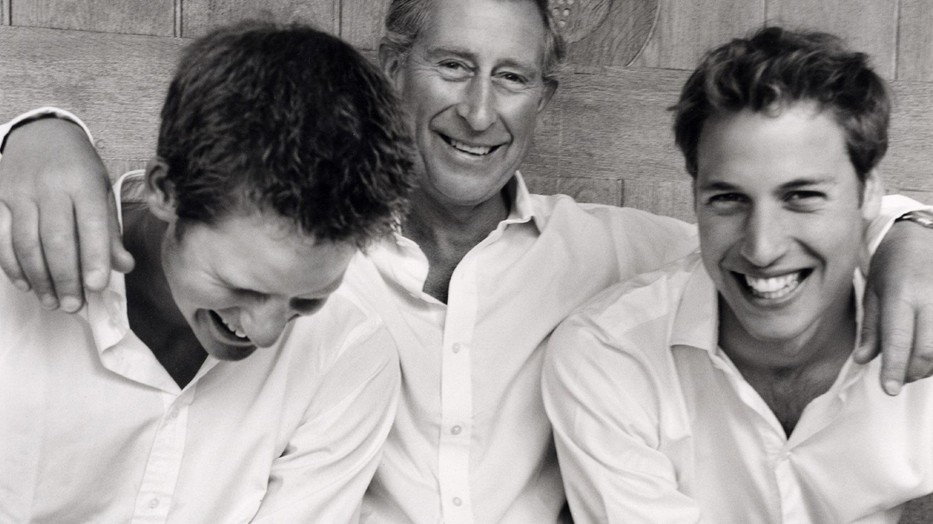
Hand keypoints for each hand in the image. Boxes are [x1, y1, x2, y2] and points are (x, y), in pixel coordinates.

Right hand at [0, 117, 132, 311]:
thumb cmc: (79, 168)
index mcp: (83, 182)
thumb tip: (124, 266)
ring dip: (39, 278)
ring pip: (25, 242)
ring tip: (53, 302)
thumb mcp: (102, 191)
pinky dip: (12, 266)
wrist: (41, 133)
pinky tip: (26, 285)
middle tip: (74, 305)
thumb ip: (109, 230)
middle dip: (65, 277)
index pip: (91, 223)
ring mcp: (17, 191)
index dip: (94, 257)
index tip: (97, 287)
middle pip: (55, 239)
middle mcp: (49, 185)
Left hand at [854, 220, 932, 394]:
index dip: (895, 367)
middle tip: (899, 377)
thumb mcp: (872, 291)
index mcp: (901, 294)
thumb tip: (864, 359)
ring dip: (929, 366)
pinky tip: (928, 353)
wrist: (922, 234)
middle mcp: (930, 298)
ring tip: (913, 364)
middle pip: (927, 350)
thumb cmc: (892, 264)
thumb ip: (870, 327)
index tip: (890, 389)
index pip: (898, 338)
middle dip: (912, 372)